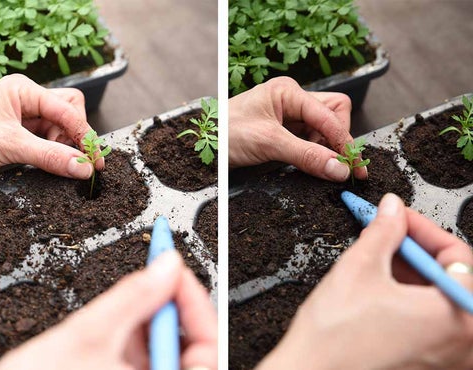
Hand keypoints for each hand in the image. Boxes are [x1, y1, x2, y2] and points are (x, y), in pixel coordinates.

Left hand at [0, 74, 101, 178]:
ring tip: (56, 162)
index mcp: (22, 89)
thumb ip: (48, 156)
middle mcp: (26, 97)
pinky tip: (49, 161)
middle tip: (74, 160)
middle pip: (69, 112)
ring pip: (60, 127)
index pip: (66, 107)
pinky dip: (53, 151)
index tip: (93, 158)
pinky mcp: (22, 130)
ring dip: (63, 146)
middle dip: (73, 136)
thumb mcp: (10, 146)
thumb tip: (81, 167)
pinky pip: (48, 138)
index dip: (83, 133)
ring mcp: (24, 113)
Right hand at [0, 251, 217, 369]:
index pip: (206, 345)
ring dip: (148, 323)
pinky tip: (113, 324)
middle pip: (188, 350)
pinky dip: (131, 339)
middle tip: (154, 276)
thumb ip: (130, 296)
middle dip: (170, 308)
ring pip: (163, 355)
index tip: (173, 270)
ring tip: (126, 300)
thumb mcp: (86, 335)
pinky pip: (140, 363)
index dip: (193, 301)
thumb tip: (164, 266)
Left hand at [228, 76, 364, 180]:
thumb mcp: (267, 144)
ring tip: (316, 165)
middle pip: (334, 115)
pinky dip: (313, 154)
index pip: (331, 112)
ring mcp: (287, 115)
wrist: (199, 145)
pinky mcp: (282, 132)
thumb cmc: (223, 134)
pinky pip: (309, 141)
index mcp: (287, 92)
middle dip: (336, 139)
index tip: (353, 165)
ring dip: (325, 149)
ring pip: (323, 130)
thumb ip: (306, 155)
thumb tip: (339, 168)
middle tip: (334, 164)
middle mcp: (290, 100)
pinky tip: (308, 165)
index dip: (344, 140)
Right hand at [260, 194, 472, 368]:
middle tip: (389, 235)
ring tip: (381, 262)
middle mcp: (463, 340)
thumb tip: (392, 210)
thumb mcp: (359, 269)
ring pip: (441, 300)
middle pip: (451, 278)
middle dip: (418, 252)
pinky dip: (414, 301)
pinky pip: (433, 323)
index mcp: (457, 314)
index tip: (399, 218)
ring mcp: (449, 356)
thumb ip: (384, 231)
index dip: (422, 228)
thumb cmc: (333, 339)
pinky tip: (385, 290)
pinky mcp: (431, 364)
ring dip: (415, 275)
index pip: (455, 254)